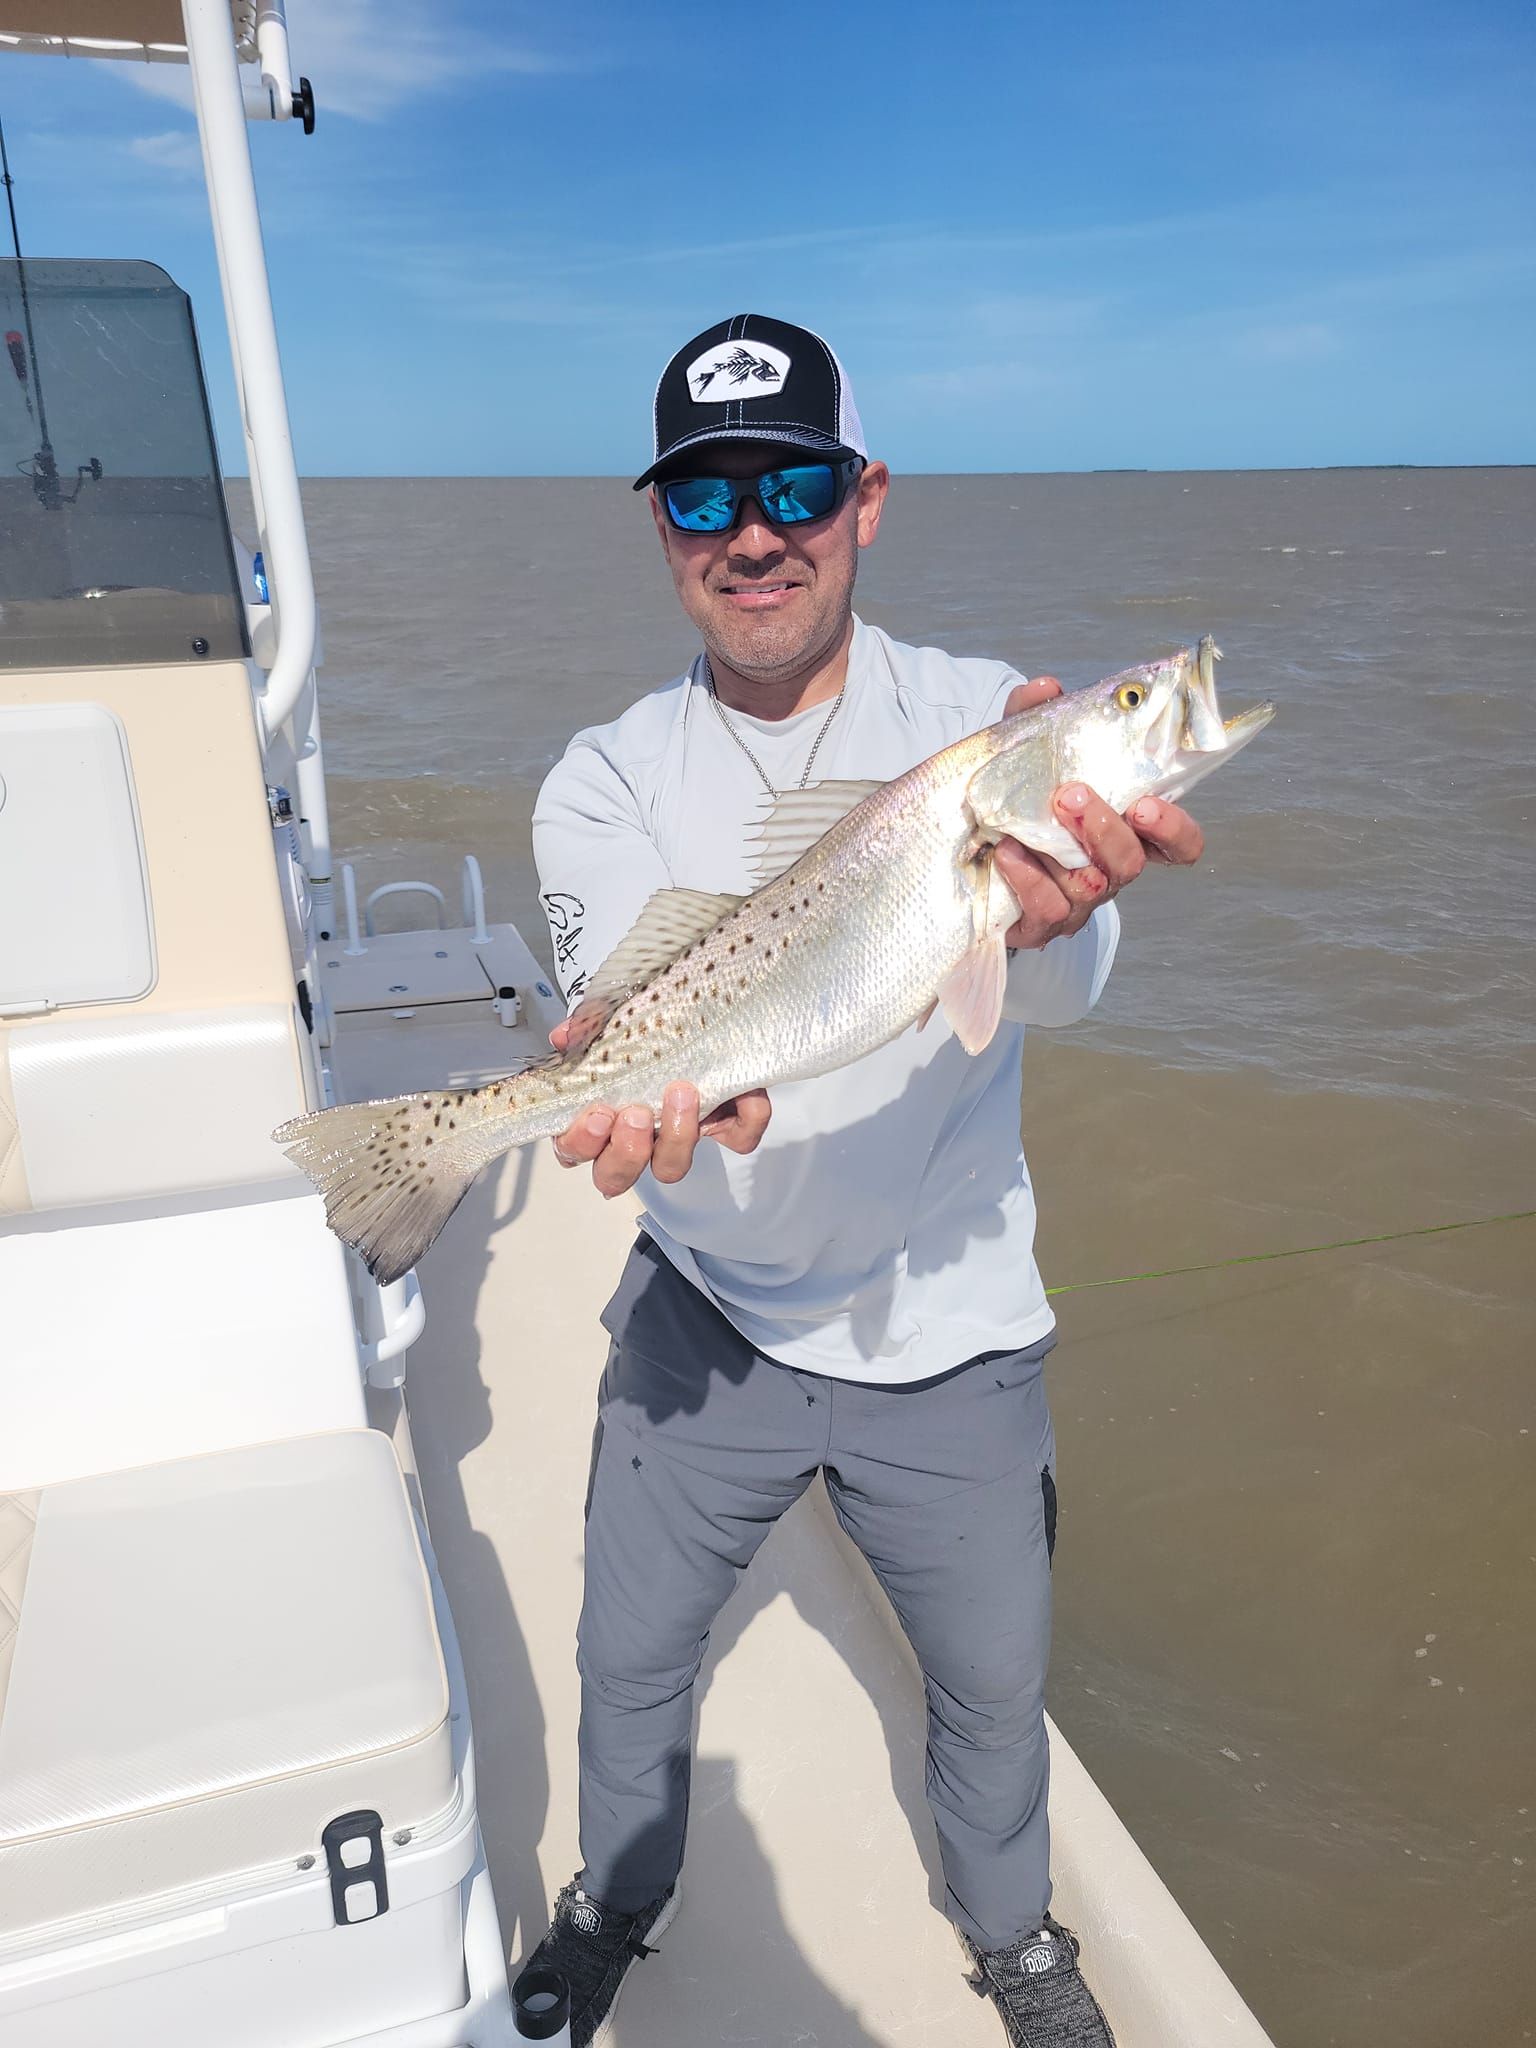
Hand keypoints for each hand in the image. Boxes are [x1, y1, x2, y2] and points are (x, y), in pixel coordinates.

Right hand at [546, 1017, 770, 1196]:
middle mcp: (636, 1138)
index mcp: (600, 1119)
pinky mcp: (726, 1128)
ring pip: (671, 1167)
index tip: (598, 1114)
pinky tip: (742, 1092)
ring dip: (677, 1137)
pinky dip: (745, 1120)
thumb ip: (586, 1029)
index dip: (582, 1142)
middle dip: (626, 1151)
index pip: (575, 1150)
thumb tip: (565, 1036)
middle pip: (617, 1176)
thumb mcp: (611, 1023)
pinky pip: (740, 1141)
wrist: (702, 1017)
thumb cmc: (645, 1033)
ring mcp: (680, 1137)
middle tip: (637, 1115)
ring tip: (681, 1093)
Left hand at [994, 677, 1205, 949]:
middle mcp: (1107, 872)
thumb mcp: (1024, 756)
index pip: (1177, 844)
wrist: (963, 850)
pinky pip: (1046, 910)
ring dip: (1063, 852)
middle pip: (1131, 863)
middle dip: (1106, 828)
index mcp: (1122, 832)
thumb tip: (1045, 687)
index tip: (1147, 803)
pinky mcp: (1040, 926)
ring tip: (1023, 824)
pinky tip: (1005, 851)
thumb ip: (1036, 719)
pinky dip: (1027, 879)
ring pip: (1092, 889)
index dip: (1174, 829)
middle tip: (1073, 795)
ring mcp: (1076, 904)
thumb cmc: (1014, 802)